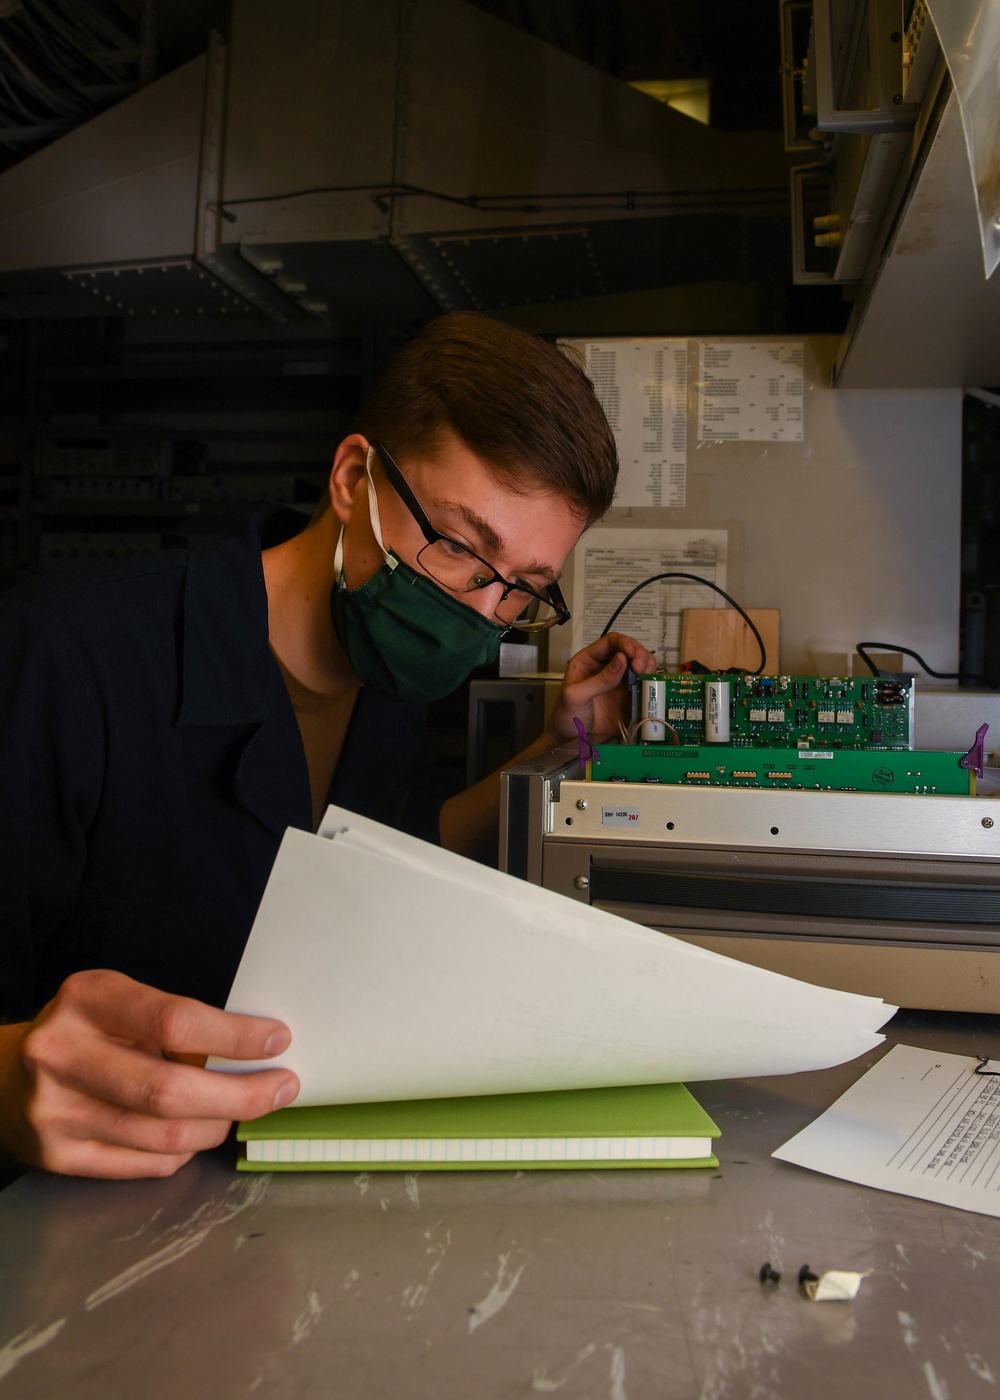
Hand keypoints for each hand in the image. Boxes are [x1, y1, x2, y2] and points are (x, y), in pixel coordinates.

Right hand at [0, 969, 299, 1179]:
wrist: (9, 1073)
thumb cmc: (88, 1030)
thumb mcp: (122, 1003)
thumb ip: (175, 1022)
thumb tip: (258, 1049)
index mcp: (87, 999)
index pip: (175, 1021)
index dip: (234, 1036)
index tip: (277, 1040)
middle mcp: (62, 1053)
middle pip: (170, 1091)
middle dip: (241, 1094)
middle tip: (280, 1088)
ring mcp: (54, 1111)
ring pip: (163, 1136)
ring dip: (217, 1126)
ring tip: (238, 1110)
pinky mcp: (56, 1155)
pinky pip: (144, 1164)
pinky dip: (183, 1152)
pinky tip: (194, 1132)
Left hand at [544, 632, 656, 745]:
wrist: (572, 741)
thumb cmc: (566, 717)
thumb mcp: (576, 696)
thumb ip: (599, 679)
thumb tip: (622, 660)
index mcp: (589, 661)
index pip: (610, 641)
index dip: (624, 643)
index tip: (632, 654)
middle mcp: (606, 667)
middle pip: (629, 649)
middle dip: (639, 654)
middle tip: (641, 668)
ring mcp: (619, 681)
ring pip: (639, 664)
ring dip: (647, 666)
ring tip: (646, 675)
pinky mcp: (629, 696)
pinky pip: (643, 684)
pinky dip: (650, 682)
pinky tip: (650, 685)